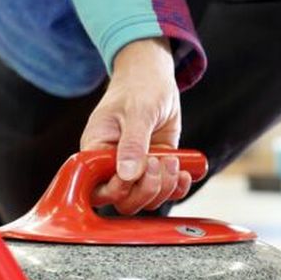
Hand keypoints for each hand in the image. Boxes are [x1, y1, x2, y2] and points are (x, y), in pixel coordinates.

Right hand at [79, 38, 192, 214]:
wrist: (154, 78)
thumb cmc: (138, 88)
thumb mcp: (137, 112)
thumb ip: (132, 144)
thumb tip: (128, 175)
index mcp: (96, 152)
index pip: (98, 188)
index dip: (117, 190)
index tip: (135, 173)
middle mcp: (113, 166)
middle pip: (124, 201)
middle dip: (146, 190)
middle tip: (159, 163)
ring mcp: (136, 170)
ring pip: (147, 199)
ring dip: (164, 187)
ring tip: (173, 161)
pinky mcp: (156, 169)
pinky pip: (166, 191)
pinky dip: (178, 187)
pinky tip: (185, 172)